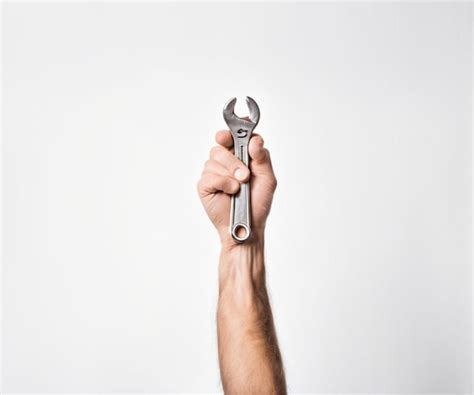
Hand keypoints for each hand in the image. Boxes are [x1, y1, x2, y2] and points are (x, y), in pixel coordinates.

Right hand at [197, 130, 276, 245]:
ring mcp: (214, 173)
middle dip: (234, 159)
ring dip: (230, 173)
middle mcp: (226, 162)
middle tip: (244, 174)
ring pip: (214, 158)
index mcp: (242, 157)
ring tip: (239, 187)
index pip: (234, 137)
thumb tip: (255, 139)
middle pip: (221, 145)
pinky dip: (222, 183)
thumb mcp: (267, 179)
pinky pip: (209, 175)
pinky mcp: (204, 185)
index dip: (231, 132)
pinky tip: (230, 192)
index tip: (230, 134)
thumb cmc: (258, 204)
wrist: (247, 226)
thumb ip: (262, 158)